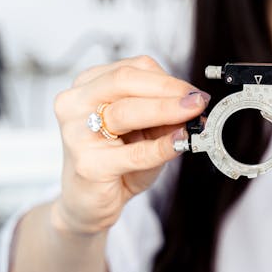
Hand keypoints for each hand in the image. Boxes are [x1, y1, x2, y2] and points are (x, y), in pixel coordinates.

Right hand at [52, 55, 208, 234]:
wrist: (88, 202)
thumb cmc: (115, 162)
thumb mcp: (142, 130)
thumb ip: (161, 114)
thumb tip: (192, 103)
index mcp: (87, 86)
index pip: (131, 69)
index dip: (167, 78)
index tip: (194, 91)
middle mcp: (74, 103)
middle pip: (125, 81)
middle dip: (168, 90)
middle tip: (197, 101)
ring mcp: (77, 133)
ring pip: (125, 111)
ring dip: (166, 111)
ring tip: (192, 116)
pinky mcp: (88, 165)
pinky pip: (133, 153)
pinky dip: (160, 147)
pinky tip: (179, 143)